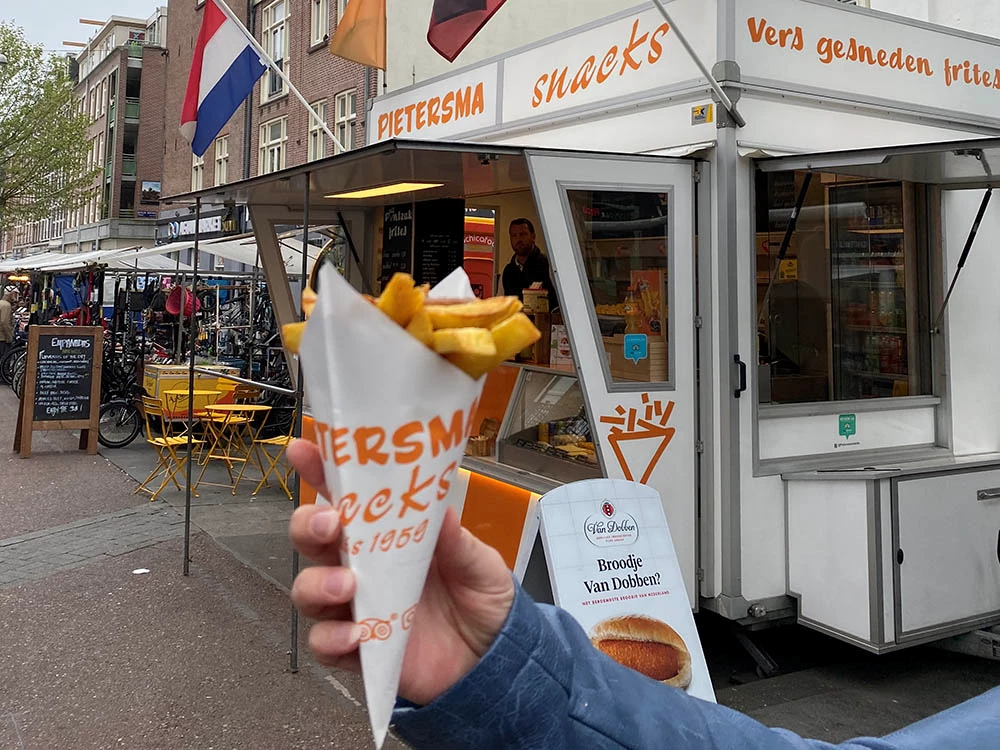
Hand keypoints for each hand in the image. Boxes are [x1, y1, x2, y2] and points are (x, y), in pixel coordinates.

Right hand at [287, 439, 515, 705]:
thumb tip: (439, 512)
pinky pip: (323, 643)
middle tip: (329, 524)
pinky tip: (356, 636)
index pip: (344, 495)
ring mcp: (355, 607)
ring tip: (347, 586)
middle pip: (310, 538)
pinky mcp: (357, 650)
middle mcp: (361, 565)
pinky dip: (331, 639)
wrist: (493, 659)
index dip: (319, 469)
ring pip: (307, 588)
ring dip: (317, 583)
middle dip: (307, 525)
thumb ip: (457, 542)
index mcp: (385, 533)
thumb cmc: (480, 596)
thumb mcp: (480, 563)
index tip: (303, 449)